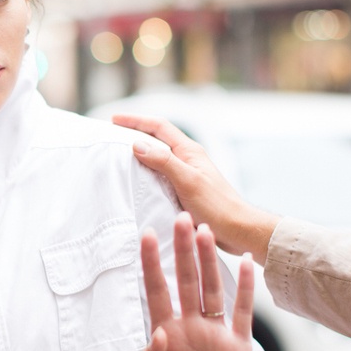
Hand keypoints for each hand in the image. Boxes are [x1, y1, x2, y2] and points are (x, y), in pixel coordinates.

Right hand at [113, 114, 276, 262]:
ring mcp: (187, 175)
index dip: (136, 121)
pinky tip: (136, 183)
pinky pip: (160, 176)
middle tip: (112, 136)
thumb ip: (164, 161)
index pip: (159, 127)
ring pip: (159, 158)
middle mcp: (188, 159)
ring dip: (139, 154)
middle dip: (135, 133)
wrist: (238, 230)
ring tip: (118, 157)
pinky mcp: (185, 191)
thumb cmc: (217, 206)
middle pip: (158, 139)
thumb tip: (137, 144)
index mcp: (189, 151)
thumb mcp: (187, 181)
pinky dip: (146, 173)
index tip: (113, 120)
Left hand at [137, 212, 255, 350]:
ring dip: (209, 261)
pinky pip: (243, 312)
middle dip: (183, 251)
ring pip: (212, 289)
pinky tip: (247, 264)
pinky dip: (246, 289)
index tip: (146, 235)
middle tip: (181, 218)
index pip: (156, 291)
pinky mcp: (238, 345)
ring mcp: (214, 333)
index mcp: (166, 334)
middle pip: (185, 281)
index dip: (151, 264)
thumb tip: (157, 334)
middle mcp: (190, 326)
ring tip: (206, 231)